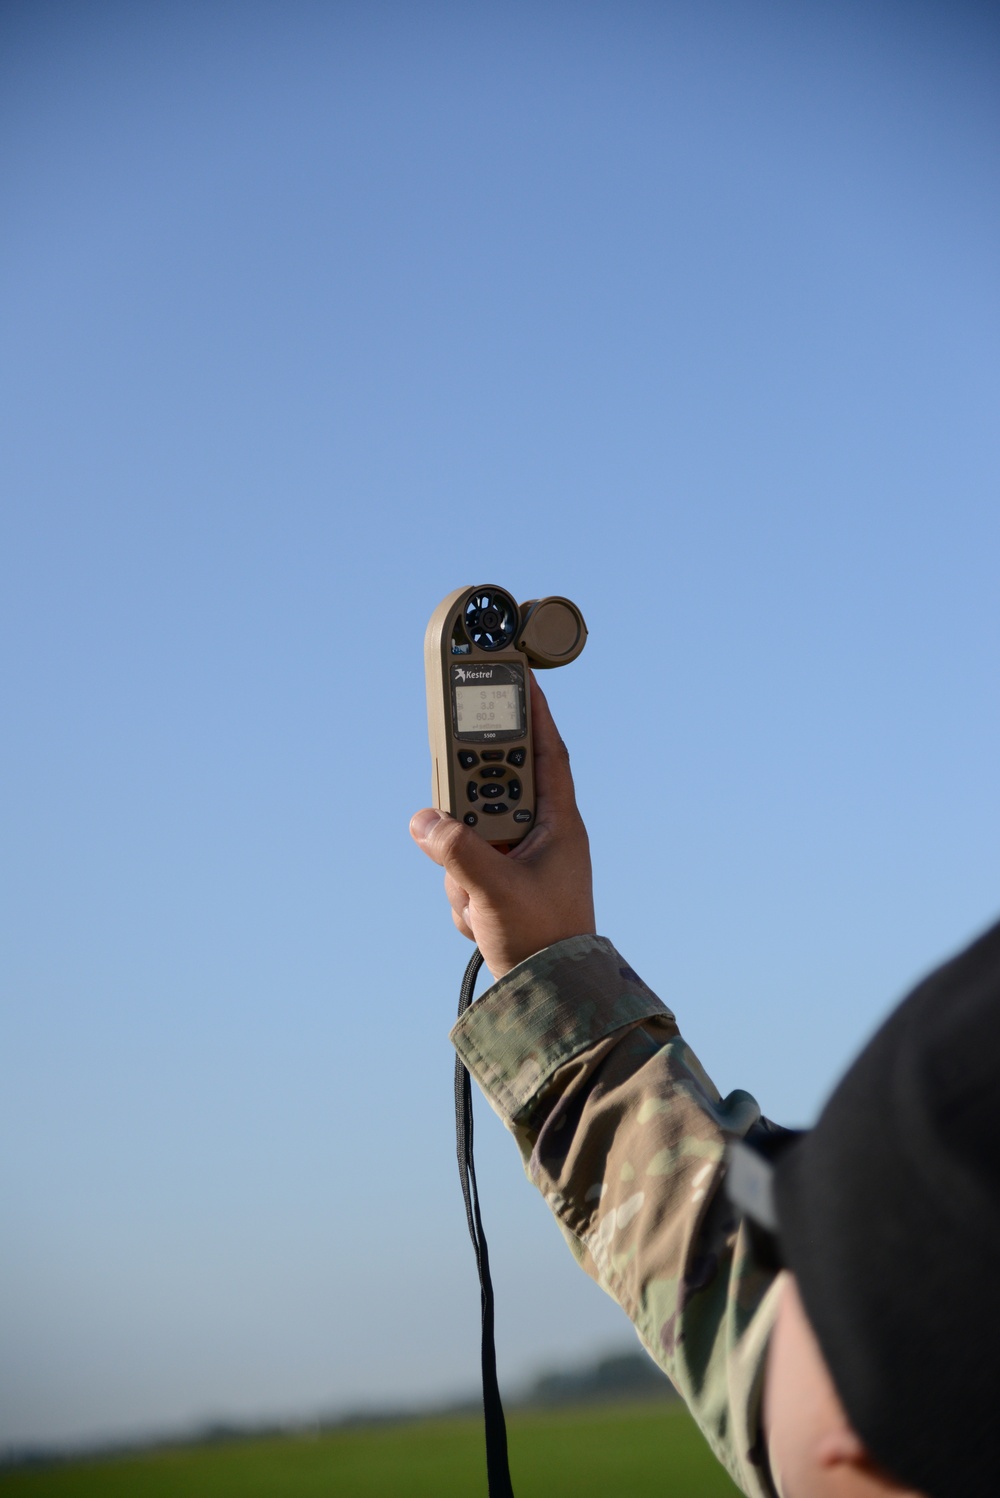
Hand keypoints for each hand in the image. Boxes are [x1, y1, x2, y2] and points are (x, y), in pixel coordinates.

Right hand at [409, 675, 595, 978]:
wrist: (550, 995)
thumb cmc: (543, 937)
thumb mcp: (494, 889)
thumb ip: (457, 850)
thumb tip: (424, 820)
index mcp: (558, 823)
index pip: (546, 752)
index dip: (533, 713)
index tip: (519, 677)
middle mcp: (541, 836)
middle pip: (491, 795)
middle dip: (466, 815)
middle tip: (452, 816)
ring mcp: (519, 862)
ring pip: (471, 837)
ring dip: (461, 870)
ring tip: (474, 901)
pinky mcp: (502, 885)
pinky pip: (467, 871)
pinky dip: (462, 895)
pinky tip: (477, 921)